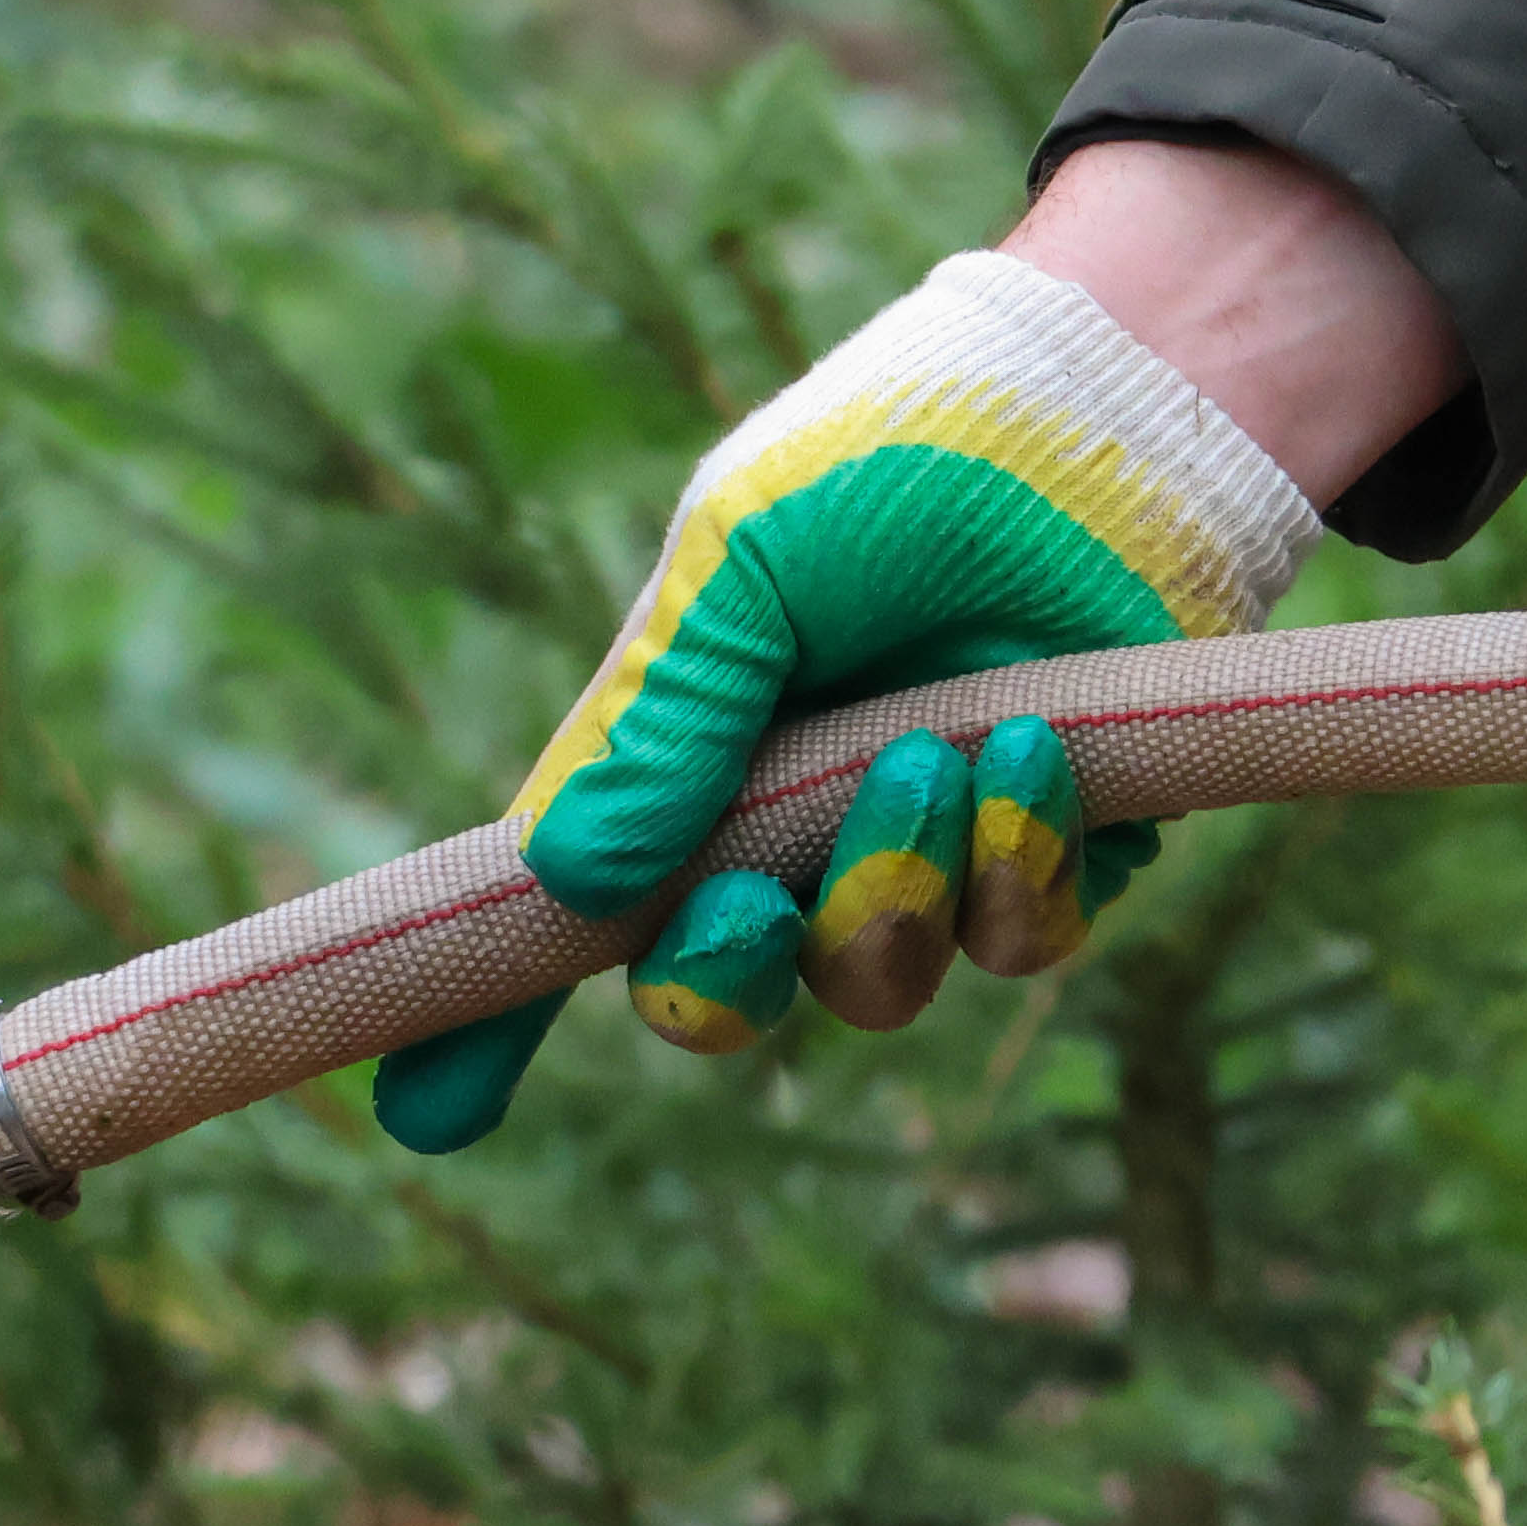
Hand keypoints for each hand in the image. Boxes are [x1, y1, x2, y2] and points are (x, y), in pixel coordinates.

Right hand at [372, 147, 1456, 1150]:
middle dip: (722, 977)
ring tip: (936, 756)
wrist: (1103, 408)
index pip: (572, 915)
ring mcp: (926, 846)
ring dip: (891, 891)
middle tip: (751, 902)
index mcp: (685, 764)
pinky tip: (1028, 753)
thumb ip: (662, 719)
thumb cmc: (896, 456)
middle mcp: (794, 829)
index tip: (423, 1117)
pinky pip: (1020, 937)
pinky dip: (1017, 866)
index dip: (494, 1022)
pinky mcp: (1057, 846)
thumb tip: (564, 878)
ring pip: (874, 981)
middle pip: (720, 994)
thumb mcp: (743, 563)